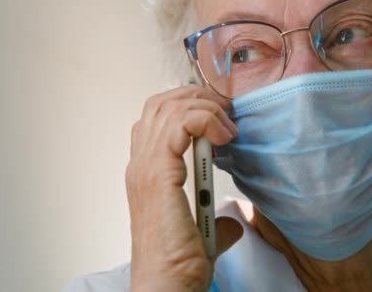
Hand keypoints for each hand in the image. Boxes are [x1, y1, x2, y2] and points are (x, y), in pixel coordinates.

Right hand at [126, 85, 242, 290]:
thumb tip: (231, 220)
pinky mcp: (159, 173)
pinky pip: (181, 123)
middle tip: (225, 112)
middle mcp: (140, 165)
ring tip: (228, 125)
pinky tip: (224, 137)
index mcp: (145, 173)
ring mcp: (145, 167)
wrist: (166, 285)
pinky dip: (205, 119)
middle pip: (160, 103)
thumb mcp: (200, 233)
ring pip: (169, 107)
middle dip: (198, 98)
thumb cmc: (178, 264)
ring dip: (205, 107)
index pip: (156, 118)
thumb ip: (212, 219)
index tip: (219, 117)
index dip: (188, 107)